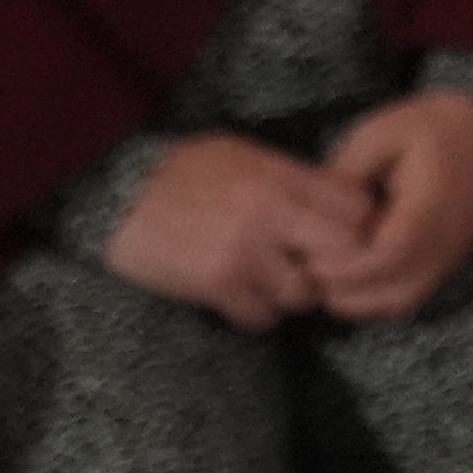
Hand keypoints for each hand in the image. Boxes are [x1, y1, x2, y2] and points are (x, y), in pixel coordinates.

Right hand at [99, 135, 362, 332]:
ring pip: (304, 293)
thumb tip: (334, 196)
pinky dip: (257, 314)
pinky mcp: (215, 283)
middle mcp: (271, 211)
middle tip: (314, 267)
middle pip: (344, 252)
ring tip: (271, 283)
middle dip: (335, 266)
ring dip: (292, 295)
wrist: (113, 197)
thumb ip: (288, 176)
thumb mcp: (241, 155)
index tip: (343, 235)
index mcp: (281, 174)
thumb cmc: (178, 171)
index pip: (358, 205)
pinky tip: (241, 297)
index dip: (359, 225)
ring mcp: (244, 249)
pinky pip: (262, 317)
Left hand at [306, 89, 472, 323]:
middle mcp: (447, 238)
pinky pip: (408, 298)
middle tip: (311, 269)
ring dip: (360, 300)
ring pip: (402, 301)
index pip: (393, 252)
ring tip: (326, 277)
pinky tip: (348, 278)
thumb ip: (347, 174)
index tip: (314, 256)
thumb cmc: (427, 130)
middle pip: (397, 290)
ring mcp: (448, 255)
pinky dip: (374, 299)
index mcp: (432, 201)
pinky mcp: (442, 264)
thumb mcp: (380, 135)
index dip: (350, 265)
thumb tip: (311, 216)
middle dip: (347, 290)